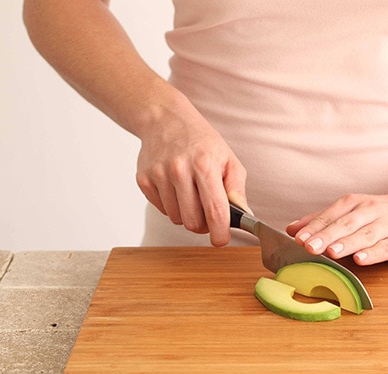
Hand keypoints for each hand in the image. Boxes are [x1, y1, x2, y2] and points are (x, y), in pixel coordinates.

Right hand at [135, 101, 248, 246]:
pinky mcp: (144, 180)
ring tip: (191, 195)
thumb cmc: (202, 142)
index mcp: (205, 166)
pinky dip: (172, 206)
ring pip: (176, 219)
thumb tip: (244, 216)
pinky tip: (176, 188)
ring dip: (187, 214)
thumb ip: (237, 190)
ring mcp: (159, 175)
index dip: (219, 233)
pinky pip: (162, 210)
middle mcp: (180, 170)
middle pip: (193, 222)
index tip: (221, 240)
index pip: (215, 211)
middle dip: (203, 225)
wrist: (165, 120)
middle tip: (208, 214)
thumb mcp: (229, 160)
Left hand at [286, 193, 387, 264]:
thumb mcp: (350, 211)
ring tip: (331, 253)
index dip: (314, 227)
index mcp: (355, 203)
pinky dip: (373, 253)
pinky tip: (360, 259)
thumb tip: (292, 229)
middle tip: (309, 247)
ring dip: (347, 244)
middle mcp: (371, 211)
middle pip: (346, 224)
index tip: (298, 238)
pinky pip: (386, 247)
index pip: (331, 214)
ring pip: (365, 235)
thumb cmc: (379, 214)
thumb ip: (321, 220)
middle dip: (327, 235)